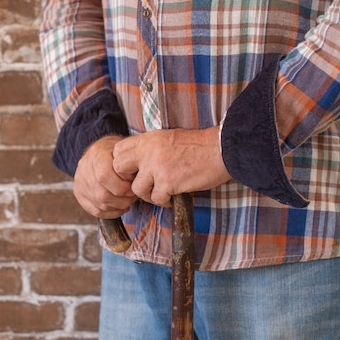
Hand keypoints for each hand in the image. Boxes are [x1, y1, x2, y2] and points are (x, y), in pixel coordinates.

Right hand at [73, 135, 136, 218]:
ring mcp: (80, 183)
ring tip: (128, 200)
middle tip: (133, 196)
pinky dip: (111, 212)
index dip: (122, 186)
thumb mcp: (125, 149)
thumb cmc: (116, 152)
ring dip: (118, 206)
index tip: (133, 185)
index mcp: (97, 155)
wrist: (99, 152)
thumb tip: (138, 178)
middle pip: (103, 195)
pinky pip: (96, 211)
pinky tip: (120, 207)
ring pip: (100, 205)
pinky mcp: (79, 194)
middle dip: (123, 199)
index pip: (104, 176)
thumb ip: (130, 162)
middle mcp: (85, 169)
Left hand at [112, 127, 231, 206]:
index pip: (118, 150)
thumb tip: (137, 164)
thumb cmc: (199, 145)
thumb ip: (150, 148)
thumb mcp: (168, 138)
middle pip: (118, 168)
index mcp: (148, 138)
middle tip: (142, 184)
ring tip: (162, 192)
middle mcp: (148, 151)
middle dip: (128, 180)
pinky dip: (164, 201)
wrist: (221, 149)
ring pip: (137, 189)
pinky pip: (156, 199)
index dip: (122, 164)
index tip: (134, 171)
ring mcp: (156, 167)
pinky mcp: (168, 182)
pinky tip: (173, 197)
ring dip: (148, 194)